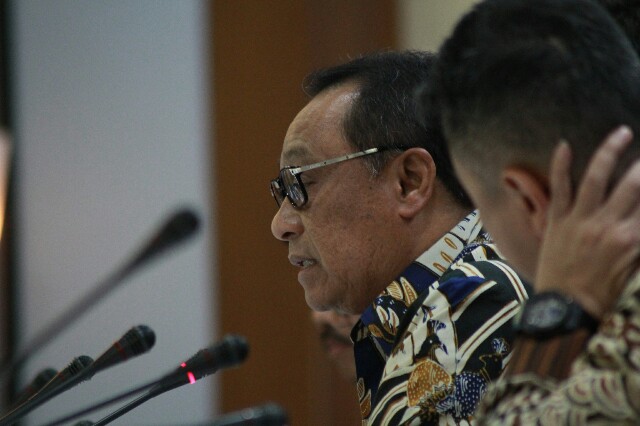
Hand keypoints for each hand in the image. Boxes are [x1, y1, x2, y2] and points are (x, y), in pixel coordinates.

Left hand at [535, 125, 639, 318]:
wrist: (564, 309)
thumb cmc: (603, 295)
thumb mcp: (635, 271)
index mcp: (634, 240)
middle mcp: (610, 225)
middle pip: (634, 185)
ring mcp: (581, 221)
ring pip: (597, 178)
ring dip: (610, 151)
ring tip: (621, 133)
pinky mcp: (557, 221)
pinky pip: (559, 188)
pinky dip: (561, 166)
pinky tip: (563, 145)